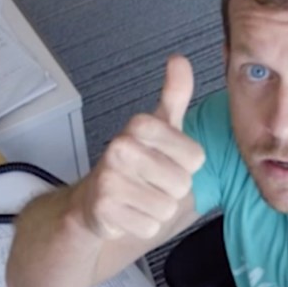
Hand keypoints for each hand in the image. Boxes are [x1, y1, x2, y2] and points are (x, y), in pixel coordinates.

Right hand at [70, 56, 203, 240]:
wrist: (92, 199)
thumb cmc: (132, 162)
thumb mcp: (157, 125)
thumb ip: (174, 94)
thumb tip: (179, 60)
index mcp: (139, 125)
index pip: (195, 158)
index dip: (184, 166)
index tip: (164, 160)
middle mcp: (121, 147)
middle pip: (182, 185)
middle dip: (170, 190)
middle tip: (148, 182)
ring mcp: (110, 178)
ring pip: (167, 207)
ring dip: (157, 209)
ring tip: (137, 196)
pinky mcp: (104, 209)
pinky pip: (150, 226)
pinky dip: (142, 225)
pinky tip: (127, 212)